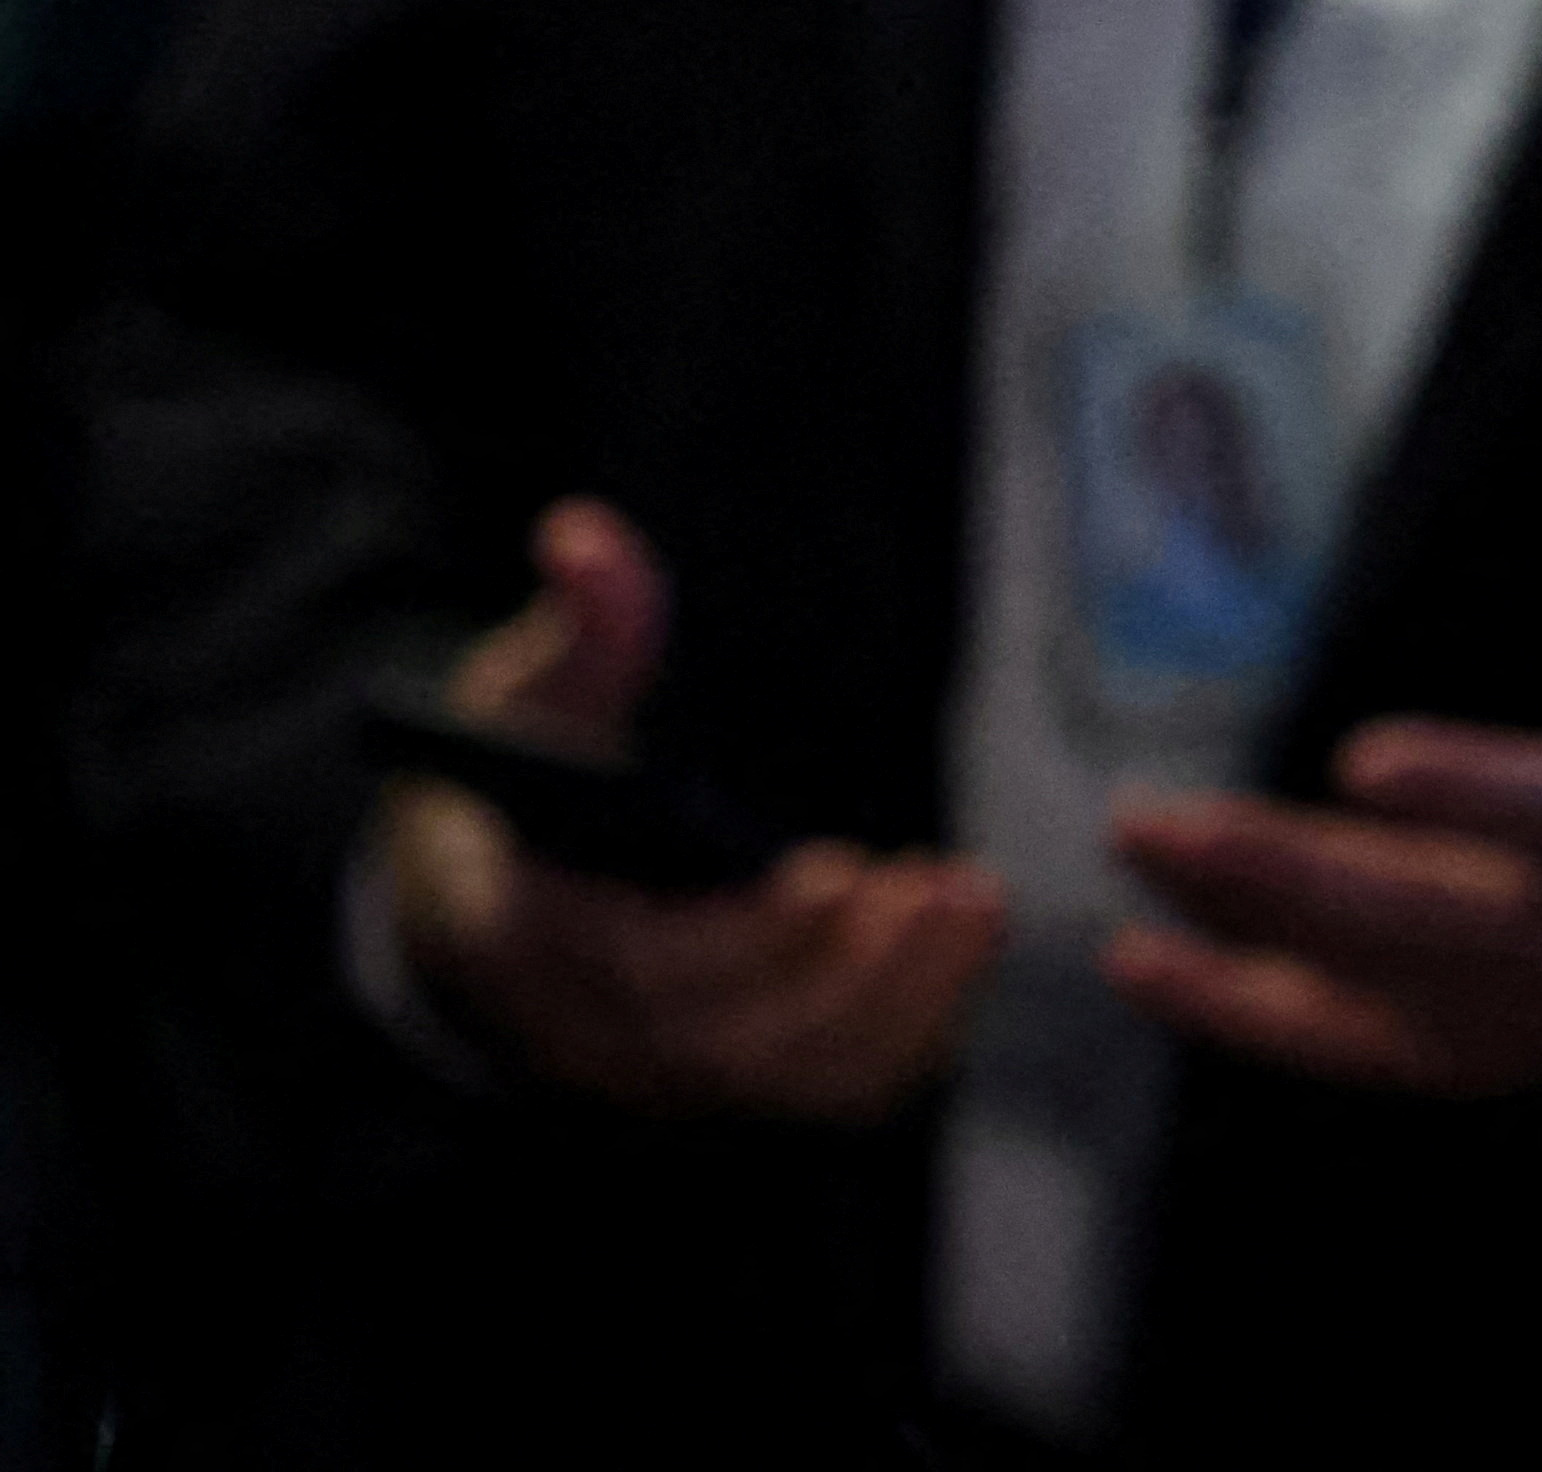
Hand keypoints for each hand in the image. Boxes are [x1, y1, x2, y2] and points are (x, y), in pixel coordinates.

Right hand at [378, 497, 1004, 1118]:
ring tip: (971, 904)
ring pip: (792, 1076)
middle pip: (735, 1045)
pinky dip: (904, 1032)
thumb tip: (587, 537)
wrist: (489, 886)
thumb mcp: (526, 695)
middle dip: (852, 974)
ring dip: (897, 1002)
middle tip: (946, 887)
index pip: (641, 972)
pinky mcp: (727, 1072)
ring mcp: (662, 1065)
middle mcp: (593, 1025)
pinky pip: (822, 1087)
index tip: (835, 872)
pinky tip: (959, 946)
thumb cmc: (522, 776)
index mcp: (528, 936)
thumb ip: (575, 628)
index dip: (746, 938)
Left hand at [1106, 408, 1541, 1100]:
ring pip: (1348, 969)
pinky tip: (1133, 955)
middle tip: (1154, 818)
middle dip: (1278, 870)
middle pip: (1410, 914)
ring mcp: (1496, 1021)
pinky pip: (1318, 1038)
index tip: (1363, 759)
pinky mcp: (1437, 1062)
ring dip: (1231, 910)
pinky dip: (1225, 1005)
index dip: (1465, 794)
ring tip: (1133, 830)